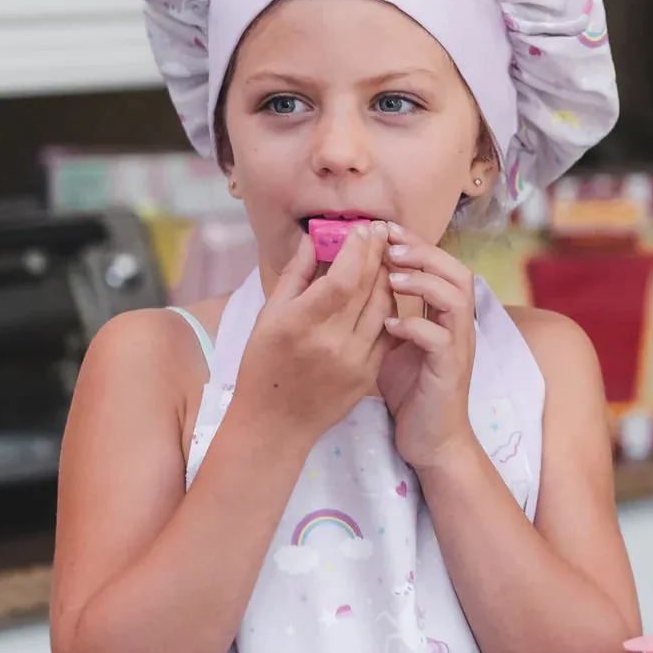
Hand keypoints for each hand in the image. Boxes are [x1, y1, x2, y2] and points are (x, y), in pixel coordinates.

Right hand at [235, 222, 394, 443]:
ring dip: (387, 277)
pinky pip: (388, 332)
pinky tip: (386, 291)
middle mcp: (331, 341)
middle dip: (375, 253)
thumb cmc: (263, 365)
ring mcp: (354, 360)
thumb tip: (314, 238)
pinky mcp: (368, 374)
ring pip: (383, 307)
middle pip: (366, 288)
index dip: (356, 249)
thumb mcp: (269, 316)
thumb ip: (295, 275)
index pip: (342, 277)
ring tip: (384, 256)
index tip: (361, 229)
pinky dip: (389, 307)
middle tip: (378, 231)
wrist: (276, 423)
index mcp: (301, 323)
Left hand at [377, 223, 478, 471]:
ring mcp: (458, 347)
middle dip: (423, 253)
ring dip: (422, 283)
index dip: (417, 245)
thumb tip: (352, 282)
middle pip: (457, 272)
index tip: (385, 230)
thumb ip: (383, 312)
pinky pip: (439, 339)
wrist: (431, 439)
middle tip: (390, 244)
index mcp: (445, 316)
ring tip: (390, 278)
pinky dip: (414, 326)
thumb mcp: (392, 343)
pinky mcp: (450, 370)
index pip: (441, 266)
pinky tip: (389, 325)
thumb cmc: (410, 390)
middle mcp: (458, 326)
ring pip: (455, 299)